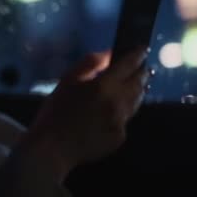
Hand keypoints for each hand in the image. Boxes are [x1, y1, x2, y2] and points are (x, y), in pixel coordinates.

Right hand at [23, 47, 148, 181]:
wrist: (53, 147)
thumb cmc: (55, 111)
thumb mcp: (67, 80)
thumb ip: (89, 63)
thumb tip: (109, 54)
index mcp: (104, 85)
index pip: (130, 64)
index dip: (138, 54)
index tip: (143, 48)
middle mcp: (118, 102)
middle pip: (139, 83)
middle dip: (141, 73)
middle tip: (140, 68)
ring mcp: (121, 121)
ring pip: (136, 102)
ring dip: (136, 91)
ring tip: (132, 86)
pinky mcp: (120, 137)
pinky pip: (125, 119)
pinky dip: (122, 112)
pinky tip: (111, 112)